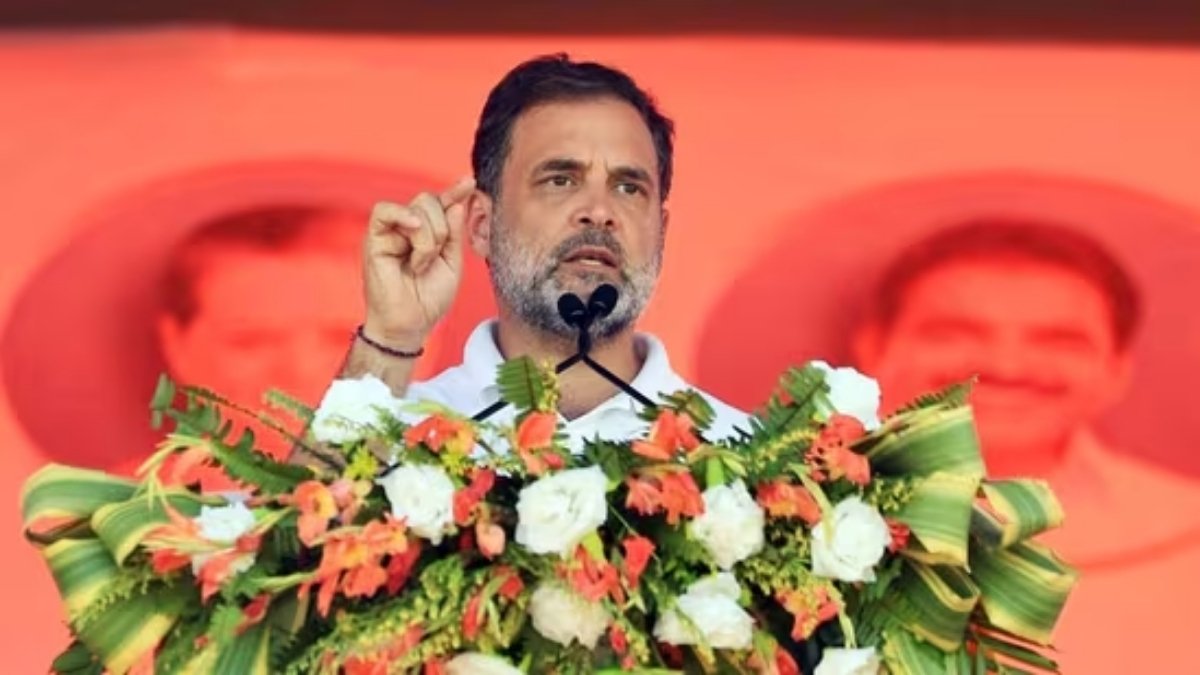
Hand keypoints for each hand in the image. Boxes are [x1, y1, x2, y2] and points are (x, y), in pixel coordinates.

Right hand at [361, 176, 475, 348]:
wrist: (410, 324)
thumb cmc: (429, 298)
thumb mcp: (452, 263)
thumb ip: (455, 233)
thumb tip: (456, 202)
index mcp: (428, 233)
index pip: (441, 203)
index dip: (455, 191)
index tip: (469, 182)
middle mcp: (408, 228)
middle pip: (429, 201)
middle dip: (442, 229)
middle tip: (434, 258)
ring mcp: (390, 232)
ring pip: (415, 208)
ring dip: (427, 238)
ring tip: (419, 264)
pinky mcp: (373, 239)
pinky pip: (385, 211)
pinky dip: (403, 217)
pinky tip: (413, 229)